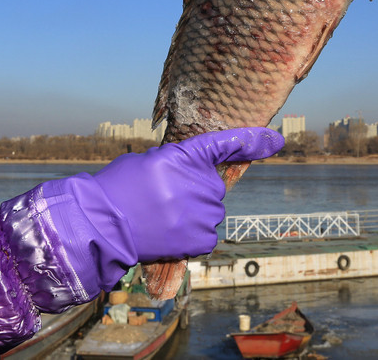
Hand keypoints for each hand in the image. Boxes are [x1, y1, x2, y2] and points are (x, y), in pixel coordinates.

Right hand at [93, 126, 283, 260]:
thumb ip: (177, 166)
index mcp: (186, 155)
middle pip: (212, 187)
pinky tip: (167, 234)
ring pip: (209, 212)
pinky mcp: (202, 238)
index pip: (226, 143)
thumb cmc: (118, 189)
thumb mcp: (148, 162)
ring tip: (159, 218)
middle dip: (192, 192)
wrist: (102, 225)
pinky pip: (205, 235)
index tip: (275, 139)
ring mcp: (204, 211)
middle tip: (160, 199)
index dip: (253, 140)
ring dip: (191, 214)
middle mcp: (202, 182)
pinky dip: (189, 236)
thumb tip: (189, 180)